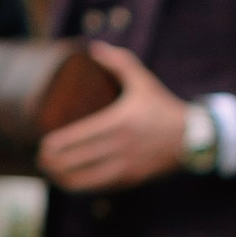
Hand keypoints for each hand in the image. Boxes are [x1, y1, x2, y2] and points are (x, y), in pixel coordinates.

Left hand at [39, 45, 196, 190]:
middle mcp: (120, 147)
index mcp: (117, 123)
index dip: (54, 146)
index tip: (42, 144)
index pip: (76, 138)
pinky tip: (69, 184)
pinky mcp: (133, 179)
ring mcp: (127, 166)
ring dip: (63, 179)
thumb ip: (119, 62)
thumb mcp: (143, 81)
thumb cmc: (164, 107)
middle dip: (52, 163)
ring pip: (85, 180)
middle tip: (40, 158)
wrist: (195, 138)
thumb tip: (93, 49)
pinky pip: (100, 187)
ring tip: (50, 174)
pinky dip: (81, 187)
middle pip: (75, 161)